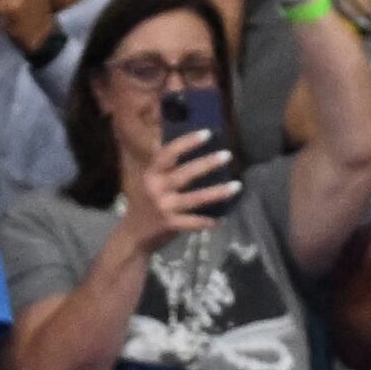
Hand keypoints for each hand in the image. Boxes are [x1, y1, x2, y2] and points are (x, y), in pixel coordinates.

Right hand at [118, 113, 238, 247]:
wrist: (133, 236)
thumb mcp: (150, 181)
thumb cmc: (145, 203)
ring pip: (195, 198)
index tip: (207, 133)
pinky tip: (221, 218)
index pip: (168, 153)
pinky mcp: (170, 225)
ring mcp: (164, 207)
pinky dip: (207, 220)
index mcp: (151, 173)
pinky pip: (193, 222)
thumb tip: (183, 142)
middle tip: (228, 155)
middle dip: (208, 163)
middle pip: (185, 173)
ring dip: (218, 192)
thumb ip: (164, 166)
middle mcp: (156, 188)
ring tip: (237, 185)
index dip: (187, 142)